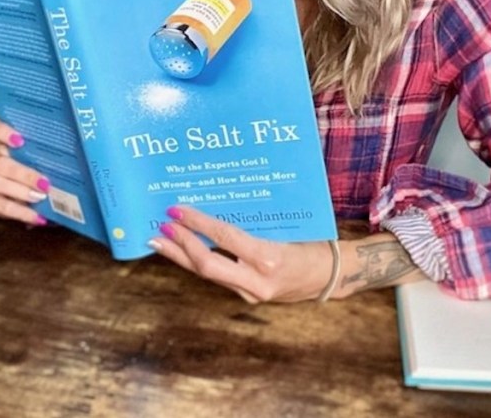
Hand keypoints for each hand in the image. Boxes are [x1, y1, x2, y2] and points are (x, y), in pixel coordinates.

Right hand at [0, 117, 49, 226]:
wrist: (33, 196)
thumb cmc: (41, 170)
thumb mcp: (44, 159)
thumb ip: (49, 152)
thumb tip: (78, 149)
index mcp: (3, 143)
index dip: (0, 131)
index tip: (20, 140)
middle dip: (22, 174)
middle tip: (45, 183)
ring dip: (19, 192)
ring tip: (40, 197)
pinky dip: (19, 212)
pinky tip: (37, 216)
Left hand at [148, 205, 334, 302]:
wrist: (332, 277)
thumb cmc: (314, 243)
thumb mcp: (288, 228)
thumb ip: (256, 221)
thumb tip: (220, 195)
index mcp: (270, 259)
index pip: (226, 239)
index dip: (198, 224)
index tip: (177, 210)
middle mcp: (258, 281)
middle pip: (208, 266)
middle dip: (181, 245)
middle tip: (161, 226)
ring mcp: (252, 293)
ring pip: (207, 275)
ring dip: (181, 257)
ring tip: (158, 241)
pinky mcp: (248, 296)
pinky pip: (217, 278)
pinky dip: (196, 263)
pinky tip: (182, 251)